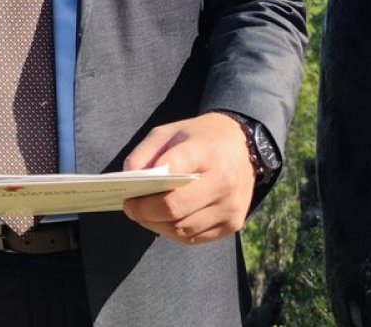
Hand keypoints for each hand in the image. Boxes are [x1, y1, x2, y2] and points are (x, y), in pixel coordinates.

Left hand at [122, 112, 255, 244]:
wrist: (243, 145)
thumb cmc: (199, 137)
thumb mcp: (169, 132)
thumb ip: (145, 152)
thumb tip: (128, 178)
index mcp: (206, 152)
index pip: (173, 172)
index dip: (146, 188)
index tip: (128, 194)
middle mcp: (223, 181)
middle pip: (175, 208)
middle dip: (146, 212)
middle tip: (130, 208)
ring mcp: (230, 206)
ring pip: (183, 229)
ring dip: (157, 225)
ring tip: (144, 215)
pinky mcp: (233, 224)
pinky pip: (195, 237)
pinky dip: (174, 232)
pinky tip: (164, 221)